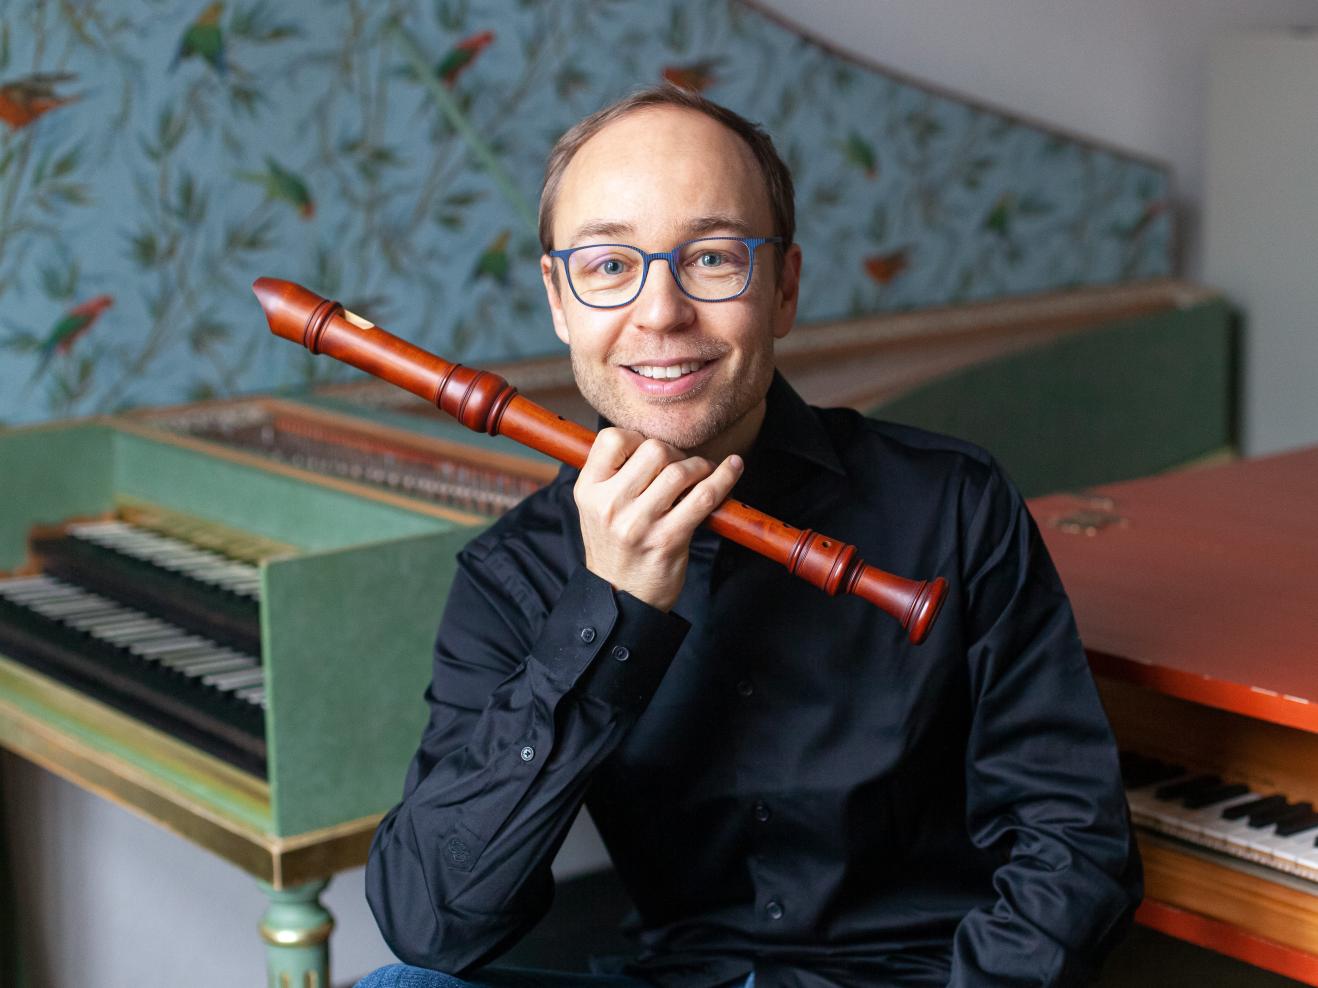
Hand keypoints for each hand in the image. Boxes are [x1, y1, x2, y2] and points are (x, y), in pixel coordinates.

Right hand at [574, 428, 743, 611]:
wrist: (621, 597)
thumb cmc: (615, 547)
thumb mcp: (597, 508)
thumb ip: (615, 474)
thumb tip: (656, 440)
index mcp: (589, 491)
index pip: (613, 438)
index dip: (638, 437)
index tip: (652, 452)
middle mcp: (610, 504)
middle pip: (653, 450)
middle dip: (676, 452)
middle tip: (683, 466)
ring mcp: (639, 523)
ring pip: (680, 470)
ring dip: (700, 466)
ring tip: (703, 473)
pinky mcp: (668, 539)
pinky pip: (704, 496)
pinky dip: (725, 478)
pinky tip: (733, 468)